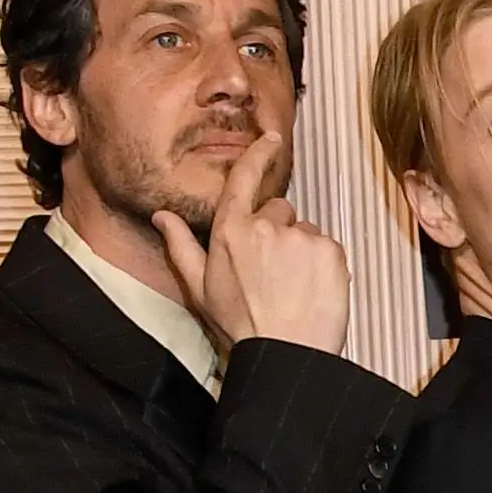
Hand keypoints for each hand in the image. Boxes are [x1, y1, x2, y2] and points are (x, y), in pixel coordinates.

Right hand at [154, 124, 350, 352]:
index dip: (259, 154)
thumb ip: (181, 246)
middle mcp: (265, 226)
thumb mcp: (199, 288)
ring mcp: (300, 236)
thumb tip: (161, 216)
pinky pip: (327, 246)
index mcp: (230, 231)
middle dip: (277, 231)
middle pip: (278, 210)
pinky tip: (312, 289)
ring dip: (301, 250)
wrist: (285, 353)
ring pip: (304, 230)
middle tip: (274, 271)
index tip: (271, 138)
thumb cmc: (241, 326)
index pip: (245, 178)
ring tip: (293, 287)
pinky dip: (324, 264)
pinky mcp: (330, 250)